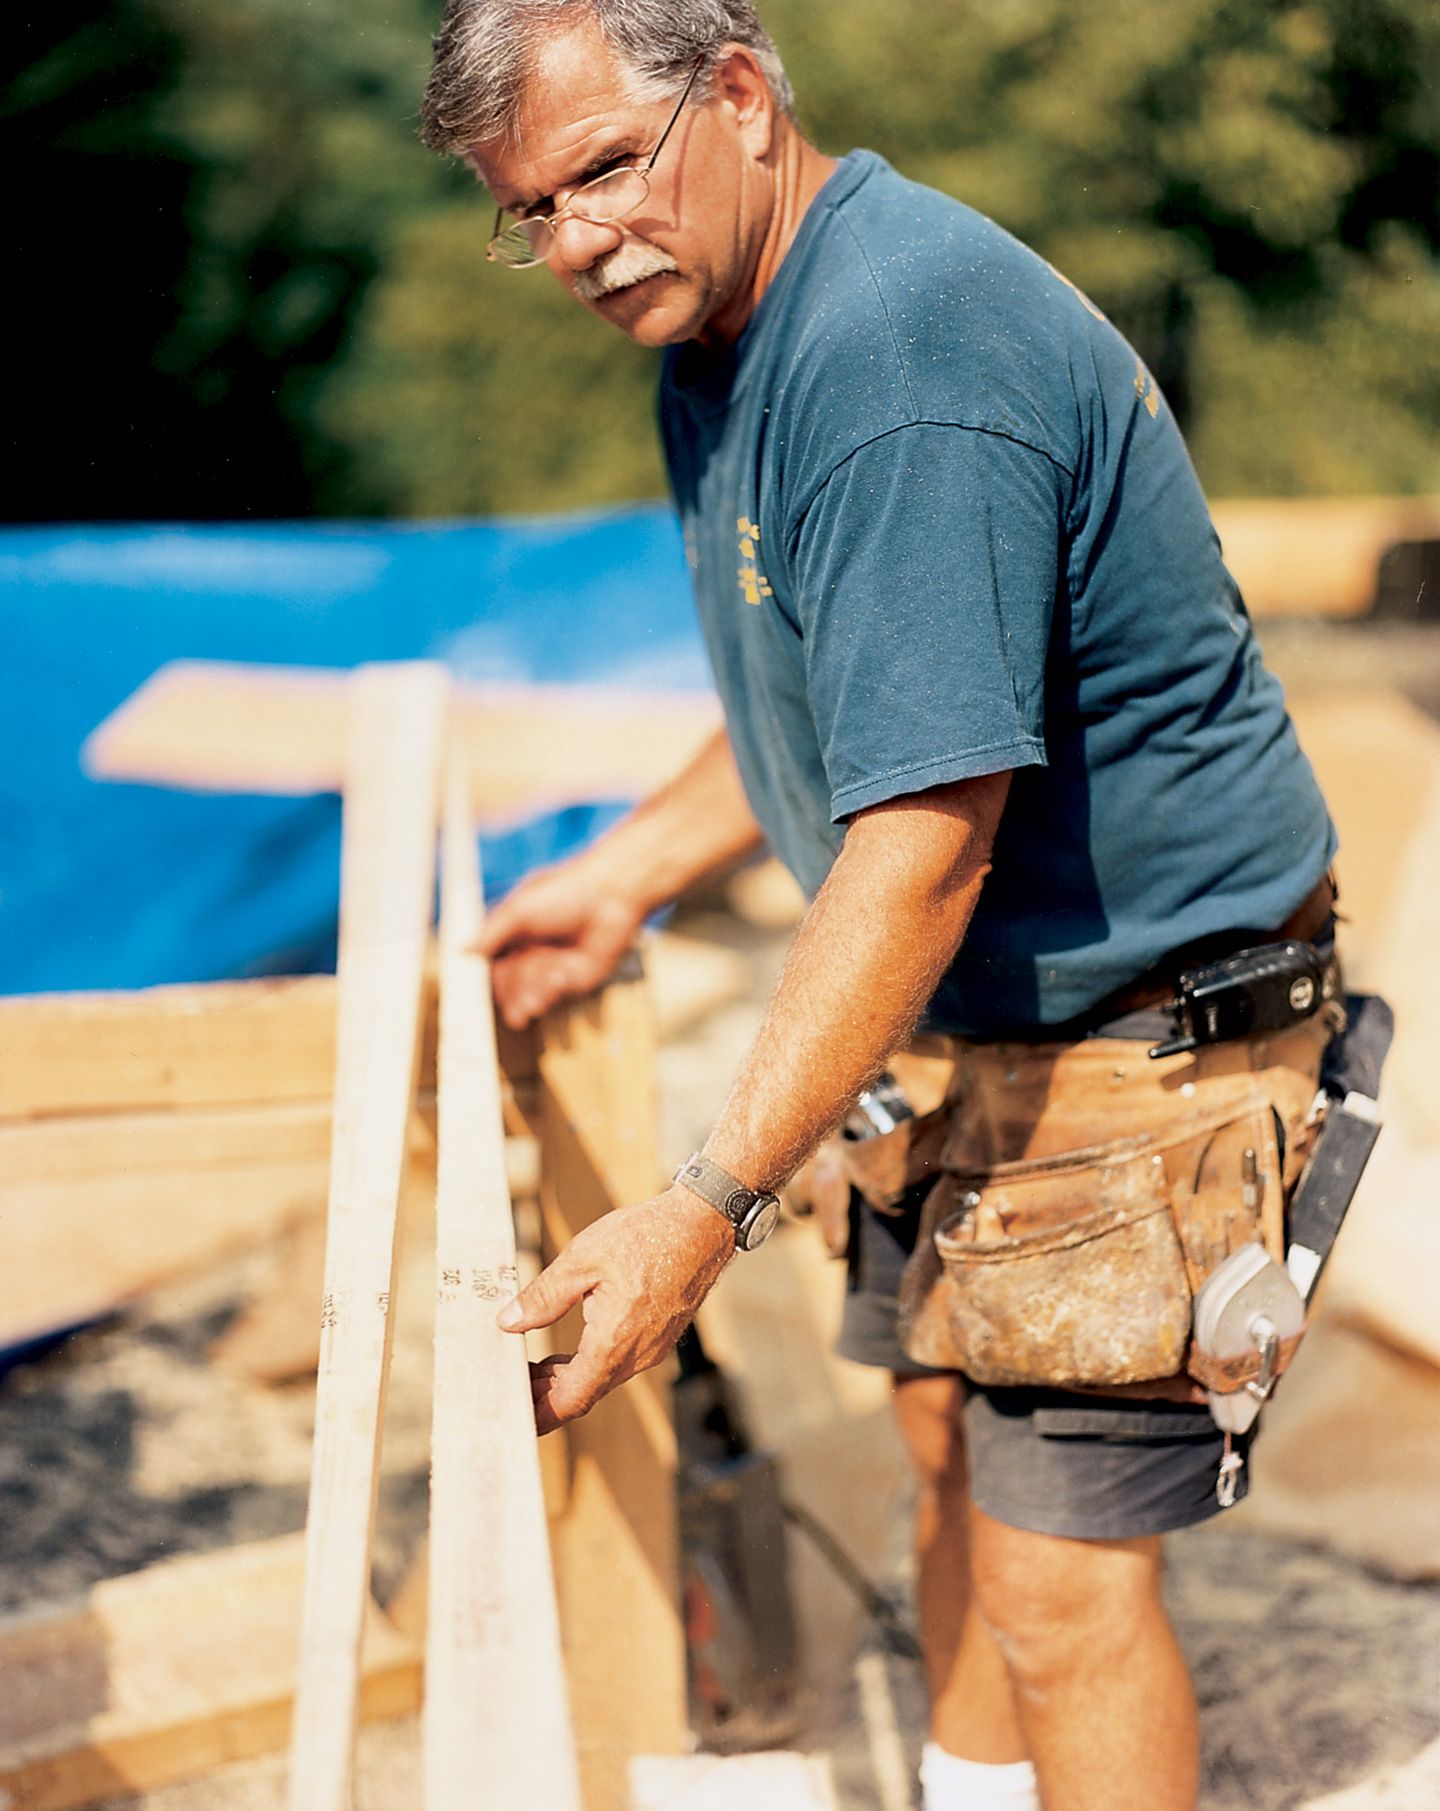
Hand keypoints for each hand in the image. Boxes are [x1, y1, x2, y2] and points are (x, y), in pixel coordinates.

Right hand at [474, 854, 644, 1028]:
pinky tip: (560, 974)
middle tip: (512, 998)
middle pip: (508, 986)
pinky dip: (553, 987)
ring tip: (541, 983)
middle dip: (511, 992)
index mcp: (515, 934)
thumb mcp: (520, 909)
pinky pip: (555, 994)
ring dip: (531, 990)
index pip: (490, 966)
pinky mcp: (577, 980)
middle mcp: (532, 953)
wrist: (613, 895)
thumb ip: (491, 932)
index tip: (473, 996)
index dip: (483, 981)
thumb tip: (460, 951)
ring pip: (529, 993)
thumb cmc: (566, 892)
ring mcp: (553, 968)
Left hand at [497, 1186, 734, 1433]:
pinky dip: (588, 1365)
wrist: (703, 1224)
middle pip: (583, 1393)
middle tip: (510, 1383)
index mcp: (614, 1342)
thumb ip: (544, 1296)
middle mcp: (637, 1355)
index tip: (512, 1413)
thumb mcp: (582, 1259)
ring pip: (601, 1378)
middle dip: (545, 1395)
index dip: (538, 1413)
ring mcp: (652, 1348)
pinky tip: (566, 1352)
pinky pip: (618, 1363)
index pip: (570, 1399)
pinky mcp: (659, 1337)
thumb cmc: (645, 1235)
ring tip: (530, 1368)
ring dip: (565, 1380)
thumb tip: (509, 1322)